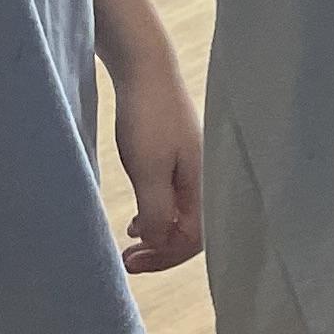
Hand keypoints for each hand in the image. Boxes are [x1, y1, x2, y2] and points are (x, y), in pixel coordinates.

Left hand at [108, 36, 203, 274]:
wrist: (147, 71)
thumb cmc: (149, 119)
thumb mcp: (148, 170)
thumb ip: (157, 211)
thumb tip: (159, 242)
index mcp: (203, 184)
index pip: (194, 239)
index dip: (164, 257)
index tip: (131, 262)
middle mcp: (205, 179)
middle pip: (192, 231)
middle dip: (161, 250)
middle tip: (128, 260)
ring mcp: (194, 168)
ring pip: (183, 216)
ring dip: (158, 234)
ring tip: (130, 241)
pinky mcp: (181, 158)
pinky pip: (176, 199)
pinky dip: (157, 214)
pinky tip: (138, 216)